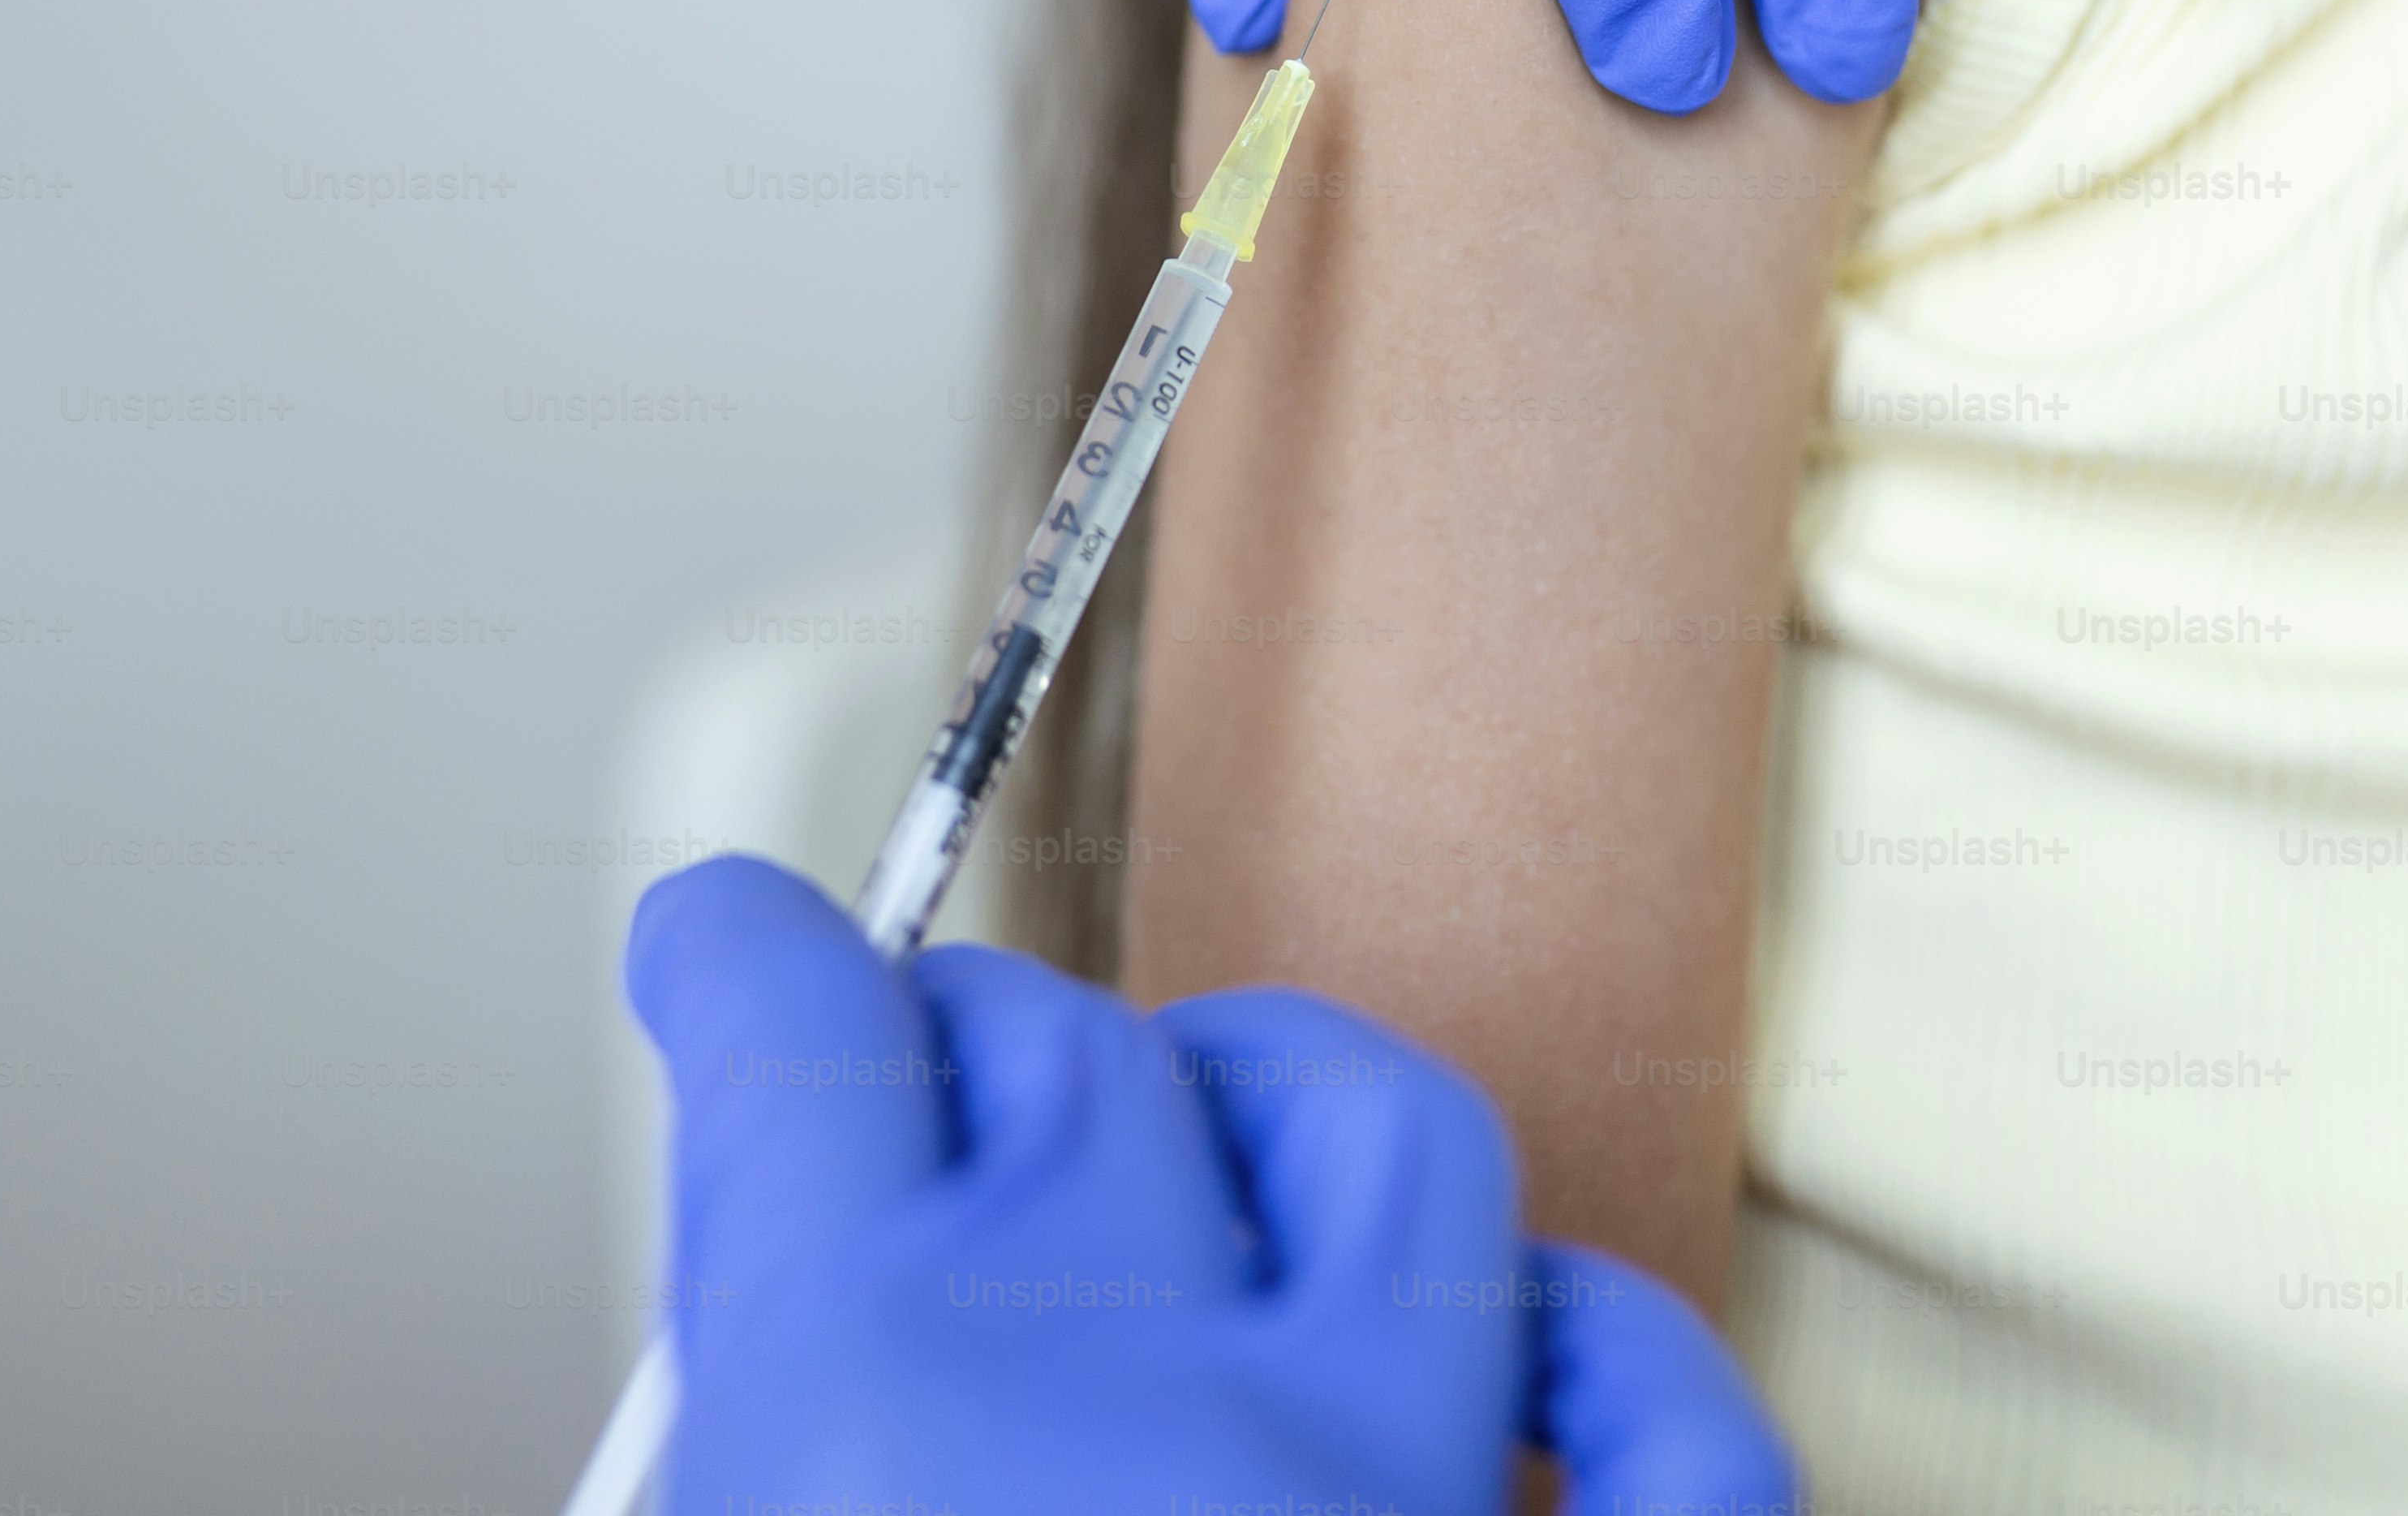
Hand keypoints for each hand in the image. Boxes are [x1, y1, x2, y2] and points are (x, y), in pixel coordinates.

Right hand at [625, 855, 1795, 1512]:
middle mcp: (1153, 1404)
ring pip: (1398, 1138)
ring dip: (1289, 1096)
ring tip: (1227, 1121)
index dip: (745, 965)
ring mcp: (1399, 1492)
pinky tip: (1548, 1354)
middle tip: (938, 1089)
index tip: (735, 948)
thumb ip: (740, 1421)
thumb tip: (765, 1313)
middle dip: (979, 1041)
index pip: (800, 1043)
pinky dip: (1614, 1366)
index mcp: (882, 1404)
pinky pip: (1671, 1433)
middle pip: (1069, 1060)